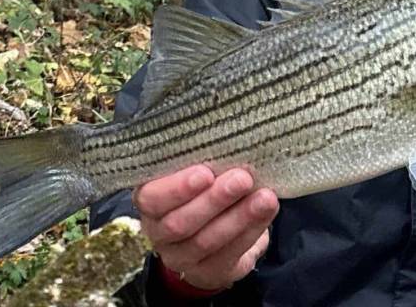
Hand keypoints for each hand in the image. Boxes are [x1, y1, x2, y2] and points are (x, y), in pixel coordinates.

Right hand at [133, 165, 278, 290]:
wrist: (210, 235)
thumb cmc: (202, 190)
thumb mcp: (193, 172)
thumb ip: (205, 164)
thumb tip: (232, 144)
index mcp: (149, 201)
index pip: (152, 198)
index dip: (177, 188)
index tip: (205, 172)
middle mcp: (159, 233)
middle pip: (180, 223)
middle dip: (215, 200)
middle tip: (243, 179)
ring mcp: (181, 257)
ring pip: (206, 241)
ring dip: (240, 217)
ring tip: (265, 197)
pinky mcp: (208, 272)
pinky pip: (228, 256)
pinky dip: (251, 232)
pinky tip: (266, 213)